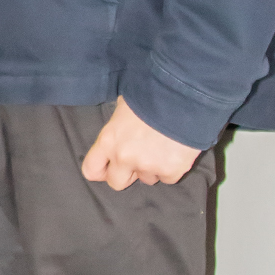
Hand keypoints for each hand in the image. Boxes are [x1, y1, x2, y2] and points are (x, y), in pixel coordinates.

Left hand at [80, 98, 199, 191]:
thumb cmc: (151, 92)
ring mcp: (148, 166)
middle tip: (138, 158)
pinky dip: (171, 168)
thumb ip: (118, 126)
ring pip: (146, 179)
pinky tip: (175, 150)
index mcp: (109, 140)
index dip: (101, 170)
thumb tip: (120, 129)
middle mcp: (124, 157)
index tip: (109, 166)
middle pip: (116, 182)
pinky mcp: (172, 171)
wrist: (183, 94)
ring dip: (151, 168)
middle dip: (126, 173)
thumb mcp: (124, 106)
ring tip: (161, 147)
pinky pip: (168, 178)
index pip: (91, 169)